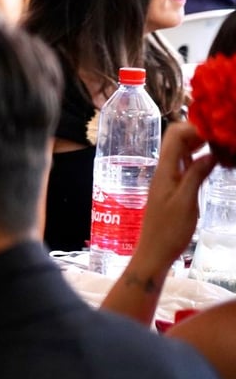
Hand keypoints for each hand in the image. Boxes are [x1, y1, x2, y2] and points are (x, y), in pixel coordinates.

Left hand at [135, 123, 213, 273]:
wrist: (155, 251)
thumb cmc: (169, 231)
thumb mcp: (186, 202)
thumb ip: (196, 175)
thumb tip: (211, 152)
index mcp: (164, 169)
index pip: (175, 135)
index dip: (197, 127)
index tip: (219, 131)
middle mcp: (164, 169)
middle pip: (178, 138)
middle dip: (200, 132)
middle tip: (224, 138)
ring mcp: (168, 177)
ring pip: (183, 150)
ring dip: (201, 144)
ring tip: (223, 147)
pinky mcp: (174, 186)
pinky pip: (186, 163)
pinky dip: (200, 158)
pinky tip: (215, 161)